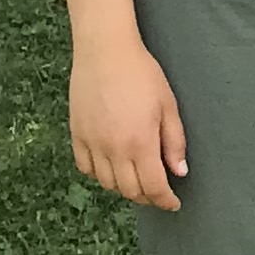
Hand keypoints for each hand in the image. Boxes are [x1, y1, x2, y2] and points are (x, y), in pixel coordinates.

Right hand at [70, 41, 189, 210]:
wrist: (105, 51)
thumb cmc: (142, 74)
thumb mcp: (168, 106)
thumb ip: (174, 142)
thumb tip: (178, 172)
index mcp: (140, 143)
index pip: (153, 187)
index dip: (165, 200)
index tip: (173, 203)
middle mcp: (113, 149)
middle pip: (130, 190)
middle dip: (147, 197)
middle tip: (158, 193)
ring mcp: (92, 143)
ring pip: (107, 183)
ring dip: (124, 188)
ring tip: (137, 180)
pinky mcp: (76, 135)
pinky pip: (86, 168)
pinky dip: (99, 175)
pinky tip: (111, 167)